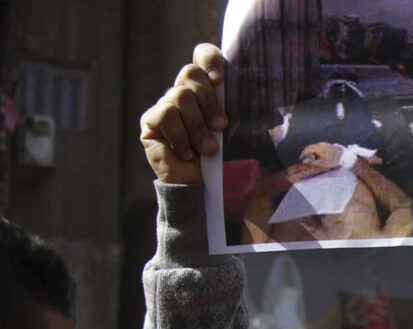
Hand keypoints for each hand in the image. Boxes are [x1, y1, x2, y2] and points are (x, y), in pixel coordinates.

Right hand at [139, 44, 228, 182]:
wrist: (200, 188)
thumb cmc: (221, 159)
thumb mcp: (234, 133)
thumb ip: (237, 112)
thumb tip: (262, 102)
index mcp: (204, 89)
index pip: (201, 56)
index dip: (209, 59)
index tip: (220, 79)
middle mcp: (182, 93)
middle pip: (190, 73)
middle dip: (209, 101)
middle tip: (221, 126)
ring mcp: (164, 106)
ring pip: (179, 96)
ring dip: (197, 126)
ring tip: (207, 149)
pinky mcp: (150, 122)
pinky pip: (165, 114)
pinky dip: (180, 135)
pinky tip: (187, 153)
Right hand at [299, 143, 343, 171]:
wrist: (346, 156)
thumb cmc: (333, 161)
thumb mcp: (322, 163)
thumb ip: (312, 163)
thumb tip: (304, 162)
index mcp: (318, 148)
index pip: (307, 149)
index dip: (303, 154)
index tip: (301, 159)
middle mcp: (321, 145)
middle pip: (311, 147)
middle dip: (308, 153)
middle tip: (306, 159)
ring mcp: (326, 144)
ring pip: (316, 147)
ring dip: (313, 152)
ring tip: (314, 159)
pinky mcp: (330, 146)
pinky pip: (321, 147)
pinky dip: (318, 151)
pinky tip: (321, 157)